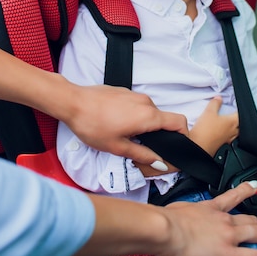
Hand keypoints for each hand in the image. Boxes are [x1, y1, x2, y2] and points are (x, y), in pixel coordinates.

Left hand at [65, 83, 188, 166]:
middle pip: (163, 119)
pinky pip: (137, 106)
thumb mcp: (118, 147)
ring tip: (124, 136)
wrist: (72, 102)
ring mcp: (135, 94)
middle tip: (142, 148)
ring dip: (144, 126)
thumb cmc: (93, 125)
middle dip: (158, 135)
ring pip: (149, 113)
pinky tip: (116, 124)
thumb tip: (161, 164)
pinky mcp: (125, 92)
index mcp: (148, 116)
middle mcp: (146, 102)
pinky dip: (134, 117)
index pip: (179, 122)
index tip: (177, 147)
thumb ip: (142, 155)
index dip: (183, 135)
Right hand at [153, 181, 256, 255]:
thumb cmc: (165, 219)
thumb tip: (180, 217)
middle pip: (250, 218)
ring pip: (256, 233)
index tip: (256, 186)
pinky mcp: (229, 253)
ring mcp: (229, 235)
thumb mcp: (177, 209)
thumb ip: (185, 213)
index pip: (233, 196)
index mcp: (210, 207)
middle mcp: (223, 219)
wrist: (165, 228)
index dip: (247, 190)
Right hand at [189, 97, 238, 155]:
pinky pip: (228, 138)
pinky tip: (221, 132)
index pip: (241, 114)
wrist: (198, 146)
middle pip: (240, 125)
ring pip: (235, 132)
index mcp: (232, 122)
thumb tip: (218, 98)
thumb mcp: (208, 112)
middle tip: (233, 113)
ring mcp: (227, 139)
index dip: (240, 109)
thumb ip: (215, 103)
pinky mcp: (221, 144)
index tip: (237, 105)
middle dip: (238, 119)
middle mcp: (232, 132)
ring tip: (228, 122)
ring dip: (233, 127)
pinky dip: (227, 134)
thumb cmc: (205, 131)